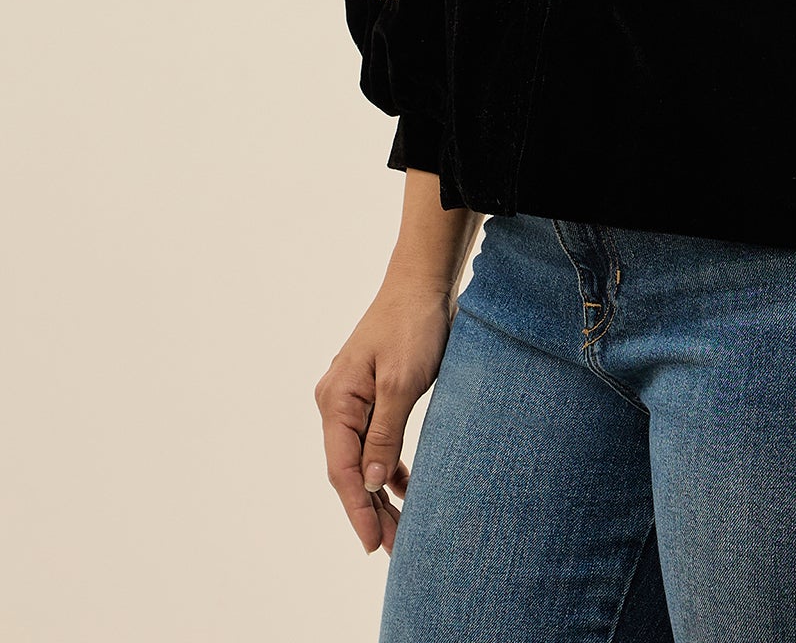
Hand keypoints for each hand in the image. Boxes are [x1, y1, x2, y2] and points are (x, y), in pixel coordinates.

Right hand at [314, 280, 455, 555]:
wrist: (424, 282)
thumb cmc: (412, 325)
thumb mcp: (400, 382)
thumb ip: (384, 435)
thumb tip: (368, 485)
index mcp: (336, 401)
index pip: (342, 469)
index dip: (356, 511)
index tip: (371, 545)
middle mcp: (338, 403)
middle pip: (349, 470)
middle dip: (369, 511)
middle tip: (393, 550)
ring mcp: (355, 398)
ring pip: (363, 459)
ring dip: (380, 494)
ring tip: (400, 531)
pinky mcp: (375, 394)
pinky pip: (376, 441)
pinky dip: (388, 467)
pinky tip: (404, 489)